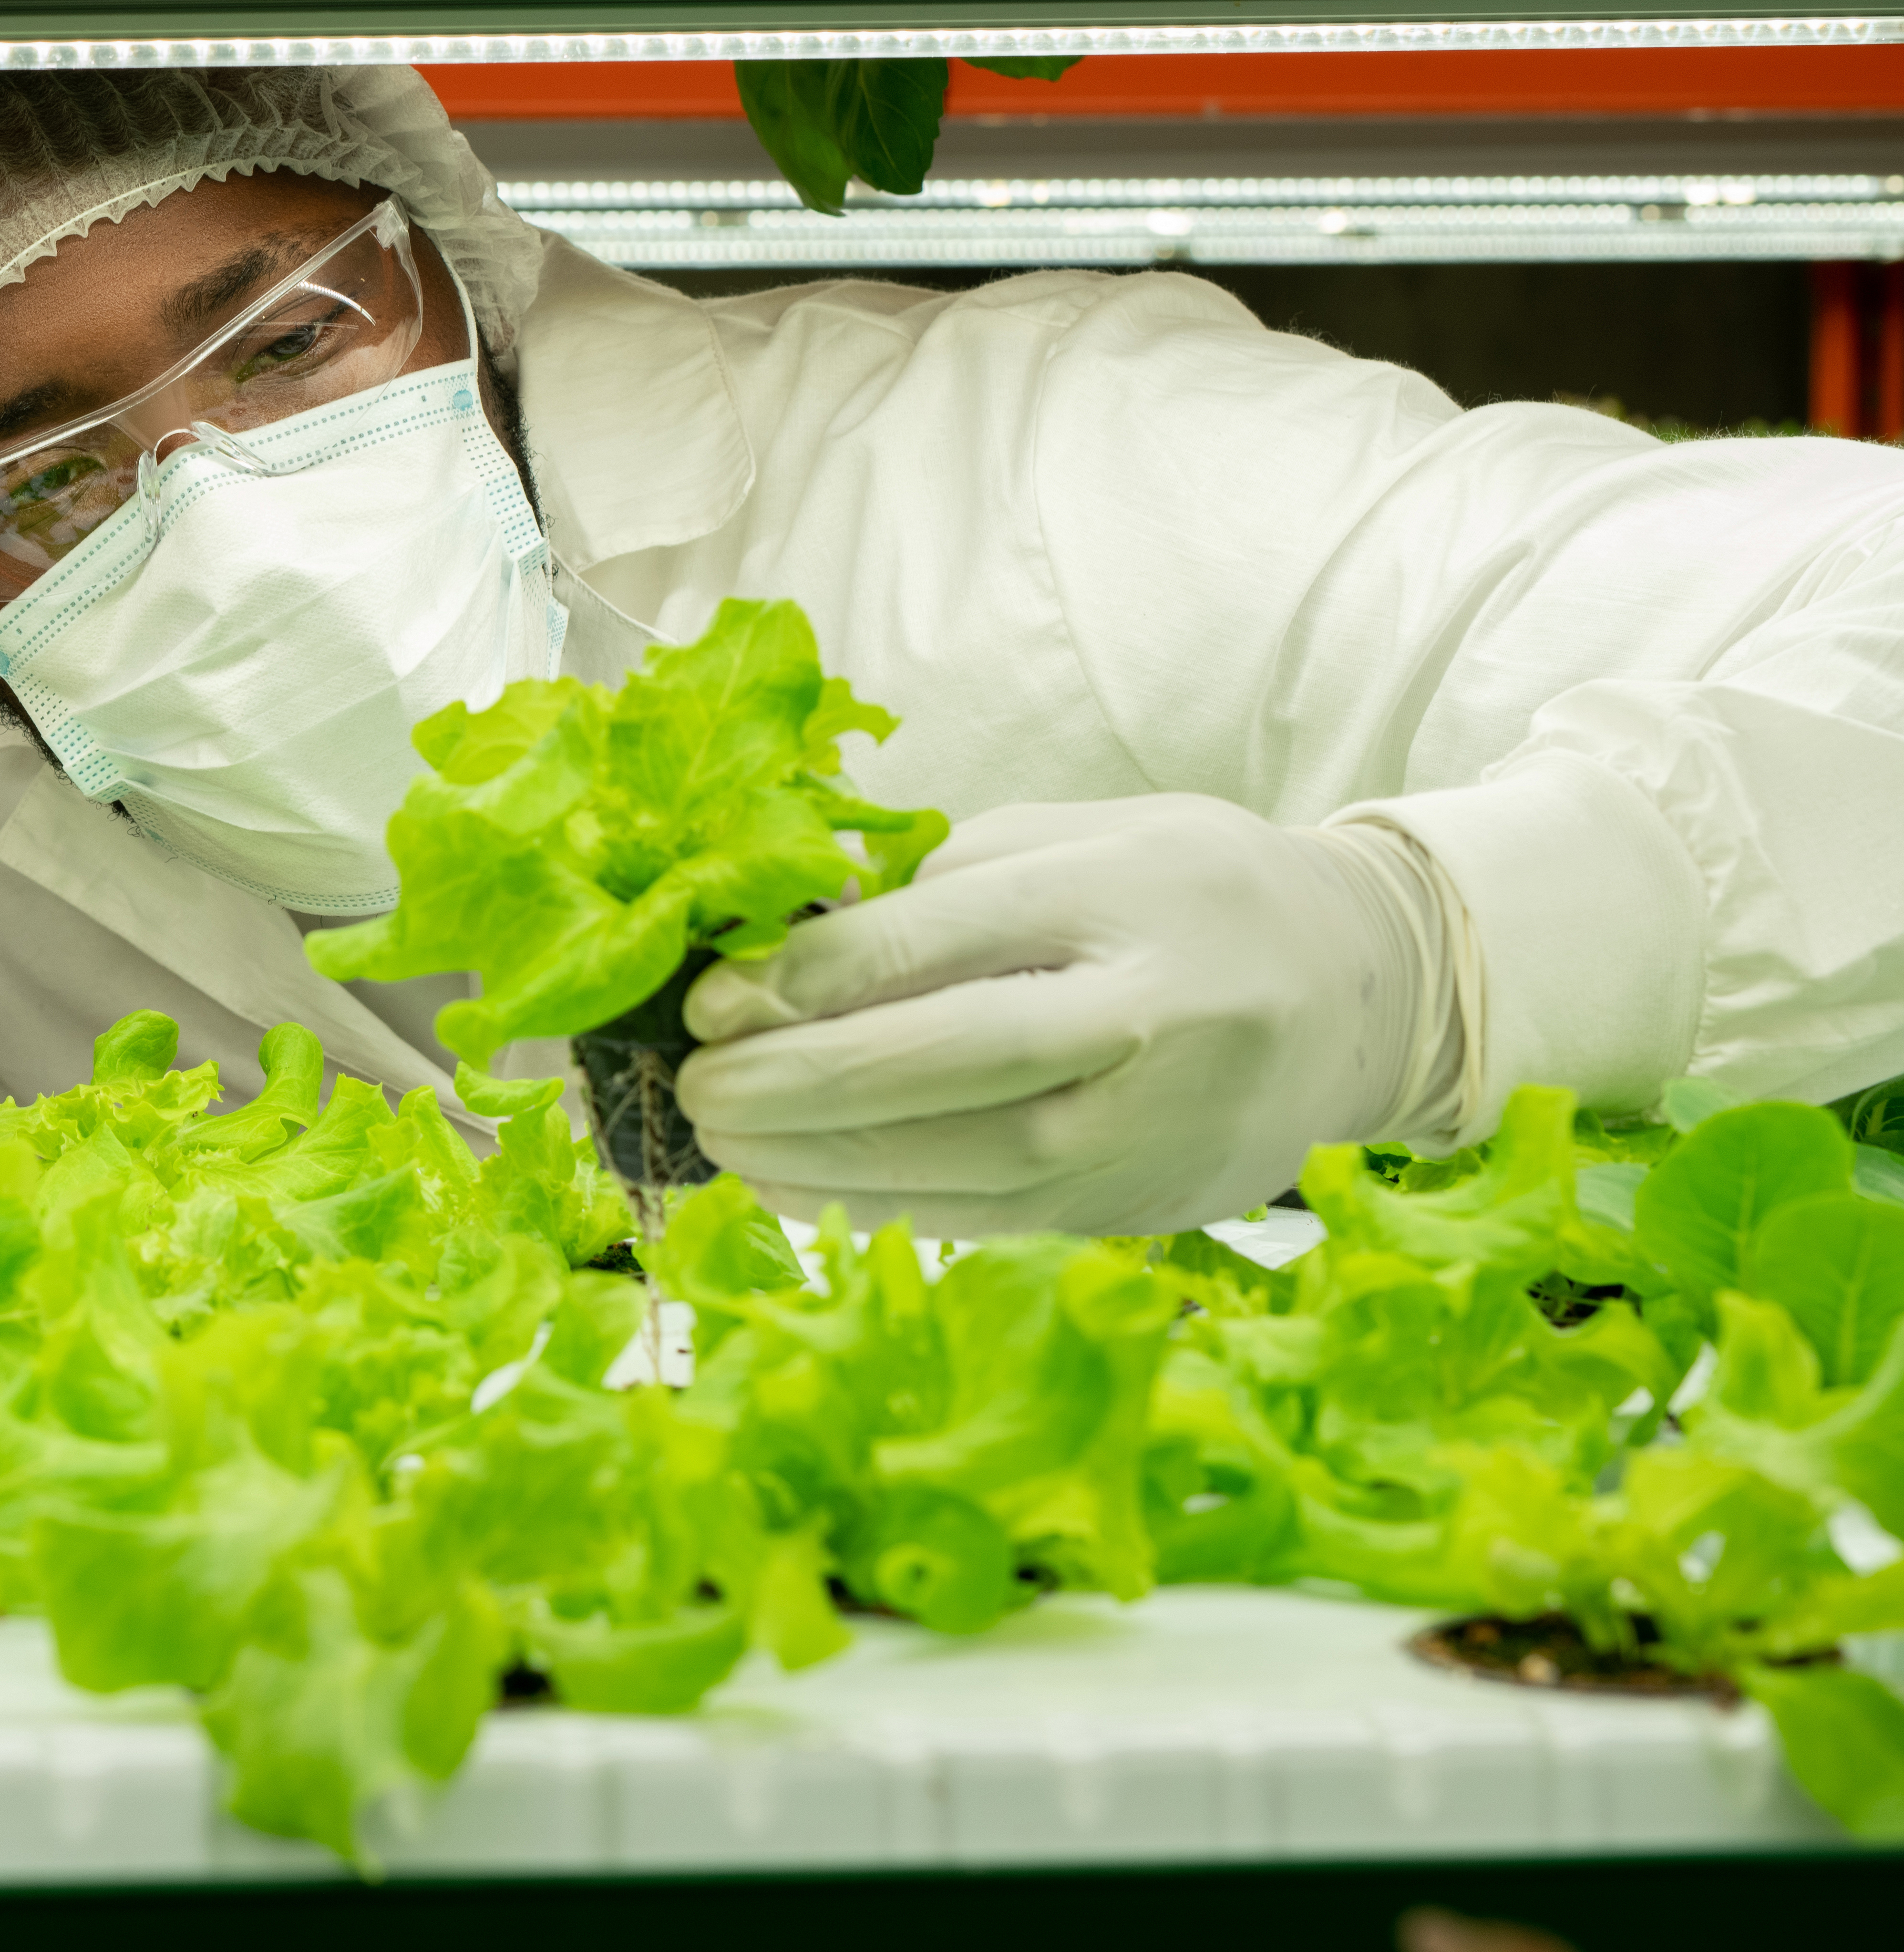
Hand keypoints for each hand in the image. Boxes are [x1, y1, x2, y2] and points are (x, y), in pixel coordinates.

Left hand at [674, 794, 1465, 1237]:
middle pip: (931, 1065)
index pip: (930, 946)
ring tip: (715, 1134)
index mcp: (1121, 899)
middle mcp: (1139, 1023)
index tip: (710, 999)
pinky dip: (868, 1205)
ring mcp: (1140, 1131)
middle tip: (692, 1080)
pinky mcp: (1129, 1207)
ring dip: (808, 1154)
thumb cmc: (1192, 890)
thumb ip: (941, 879)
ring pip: (945, 1162)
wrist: (1360, 993)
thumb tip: (785, 935)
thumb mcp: (1080, 835)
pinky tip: (788, 1183)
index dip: (800, 980)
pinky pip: (976, 1217)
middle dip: (788, 1080)